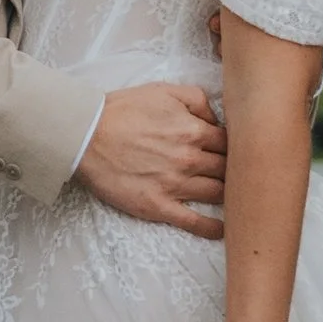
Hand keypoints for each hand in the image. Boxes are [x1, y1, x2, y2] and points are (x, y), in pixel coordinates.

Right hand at [82, 82, 228, 237]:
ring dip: (229, 196)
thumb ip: (197, 99)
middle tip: (236, 174)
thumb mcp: (163, 90)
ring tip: (235, 199)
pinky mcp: (159, 206)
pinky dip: (212, 228)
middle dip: (234, 170)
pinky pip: (194, 222)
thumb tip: (217, 118)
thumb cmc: (123, 111)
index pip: (230, 143)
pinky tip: (223, 230)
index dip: (234, 146)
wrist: (86, 135)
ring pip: (217, 194)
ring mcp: (175, 185)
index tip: (233, 151)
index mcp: (193, 131)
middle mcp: (189, 159)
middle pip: (228, 169)